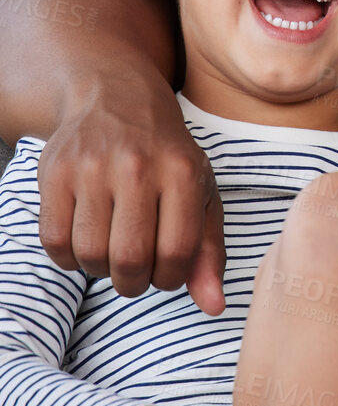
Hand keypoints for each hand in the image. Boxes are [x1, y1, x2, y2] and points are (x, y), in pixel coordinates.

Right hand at [36, 71, 225, 314]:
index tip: (167, 273)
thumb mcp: (201, 193)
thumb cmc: (168, 156)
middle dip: (134, 282)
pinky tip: (86, 241)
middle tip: (137, 270)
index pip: (177, 253)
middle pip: (129, 259)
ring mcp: (92, 167)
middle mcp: (138, 167)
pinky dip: (69, 258)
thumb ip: (209, 251)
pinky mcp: (55, 172)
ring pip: (89, 254)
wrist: (116, 97)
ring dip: (101, 270)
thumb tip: (214, 308)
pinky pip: (55, 241)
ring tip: (112, 252)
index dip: (171, 279)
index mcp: (184, 172)